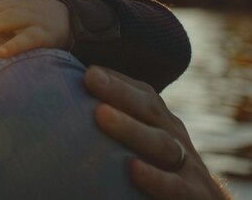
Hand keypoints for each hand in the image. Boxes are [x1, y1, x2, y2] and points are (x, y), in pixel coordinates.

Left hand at [0, 0, 70, 57]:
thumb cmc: (43, 22)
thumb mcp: (25, 14)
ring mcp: (36, 18)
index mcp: (18, 2)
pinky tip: (1, 53)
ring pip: (8, 20)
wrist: (76, 21)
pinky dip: (13, 45)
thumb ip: (7, 19)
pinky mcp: (47, 33)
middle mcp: (25, 7)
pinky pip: (28, 38)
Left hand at [84, 66, 229, 198]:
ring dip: (131, 128)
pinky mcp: (196, 196)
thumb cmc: (161, 174)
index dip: (117, 80)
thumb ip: (115, 125)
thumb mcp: (144, 147)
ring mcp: (188, 166)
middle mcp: (175, 137)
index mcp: (162, 123)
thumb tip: (62, 106)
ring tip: (101, 114)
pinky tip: (134, 168)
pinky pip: (175, 186)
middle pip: (149, 109)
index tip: (89, 70)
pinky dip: (156, 177)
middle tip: (91, 77)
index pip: (142, 94)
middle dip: (119, 92)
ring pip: (161, 143)